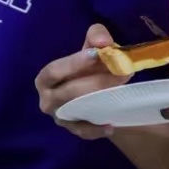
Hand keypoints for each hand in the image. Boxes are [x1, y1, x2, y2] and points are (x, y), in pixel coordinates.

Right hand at [36, 24, 131, 138]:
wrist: (99, 92)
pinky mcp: (74, 129)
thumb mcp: (93, 49)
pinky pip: (84, 131)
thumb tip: (102, 41)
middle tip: (122, 71)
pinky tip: (111, 125)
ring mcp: (61, 117)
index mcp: (47, 79)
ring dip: (100, 100)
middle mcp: (48, 100)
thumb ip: (96, 37)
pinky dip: (97, 129)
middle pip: (68, 92)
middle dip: (96, 81)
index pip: (53, 72)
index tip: (97, 54)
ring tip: (121, 88)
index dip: (74, 63)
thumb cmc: (90, 68)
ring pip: (76, 111)